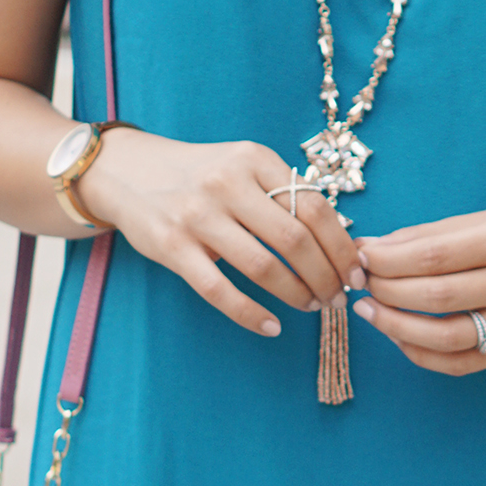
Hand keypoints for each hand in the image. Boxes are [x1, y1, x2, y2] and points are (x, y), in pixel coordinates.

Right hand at [77, 130, 356, 339]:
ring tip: (311, 307)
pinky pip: (219, 290)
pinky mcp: (171, 246)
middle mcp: (227, 183)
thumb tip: (337, 239)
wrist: (128, 171)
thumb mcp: (242, 164)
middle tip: (338, 297)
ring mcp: (197, 215)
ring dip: (296, 294)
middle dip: (326, 276)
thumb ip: (282, 192)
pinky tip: (271, 326)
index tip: (357, 273)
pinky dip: (251, 314)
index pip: (315, 207)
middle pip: (295, 239)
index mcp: (253, 159)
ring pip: (262, 267)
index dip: (342, 246)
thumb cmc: (200, 174)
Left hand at [352, 203, 485, 374]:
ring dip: (395, 327)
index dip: (387, 260)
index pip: (433, 256)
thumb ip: (427, 235)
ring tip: (369, 310)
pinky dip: (421, 354)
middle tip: (359, 281)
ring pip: (444, 336)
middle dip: (386, 289)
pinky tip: (399, 336)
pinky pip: (459, 363)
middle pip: (435, 296)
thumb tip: (370, 249)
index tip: (360, 256)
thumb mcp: (484, 218)